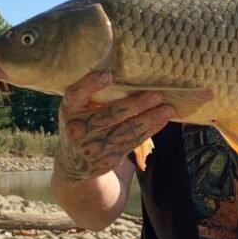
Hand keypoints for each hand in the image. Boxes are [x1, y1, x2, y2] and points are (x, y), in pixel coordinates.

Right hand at [54, 70, 173, 182]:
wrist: (74, 163)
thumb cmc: (82, 124)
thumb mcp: (78, 110)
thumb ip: (94, 97)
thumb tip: (129, 74)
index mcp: (69, 111)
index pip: (75, 96)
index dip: (90, 85)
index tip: (108, 75)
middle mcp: (78, 129)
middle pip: (110, 115)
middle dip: (136, 104)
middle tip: (157, 95)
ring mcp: (93, 146)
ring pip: (126, 130)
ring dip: (150, 119)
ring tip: (168, 109)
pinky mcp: (108, 158)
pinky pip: (133, 141)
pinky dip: (149, 130)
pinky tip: (161, 120)